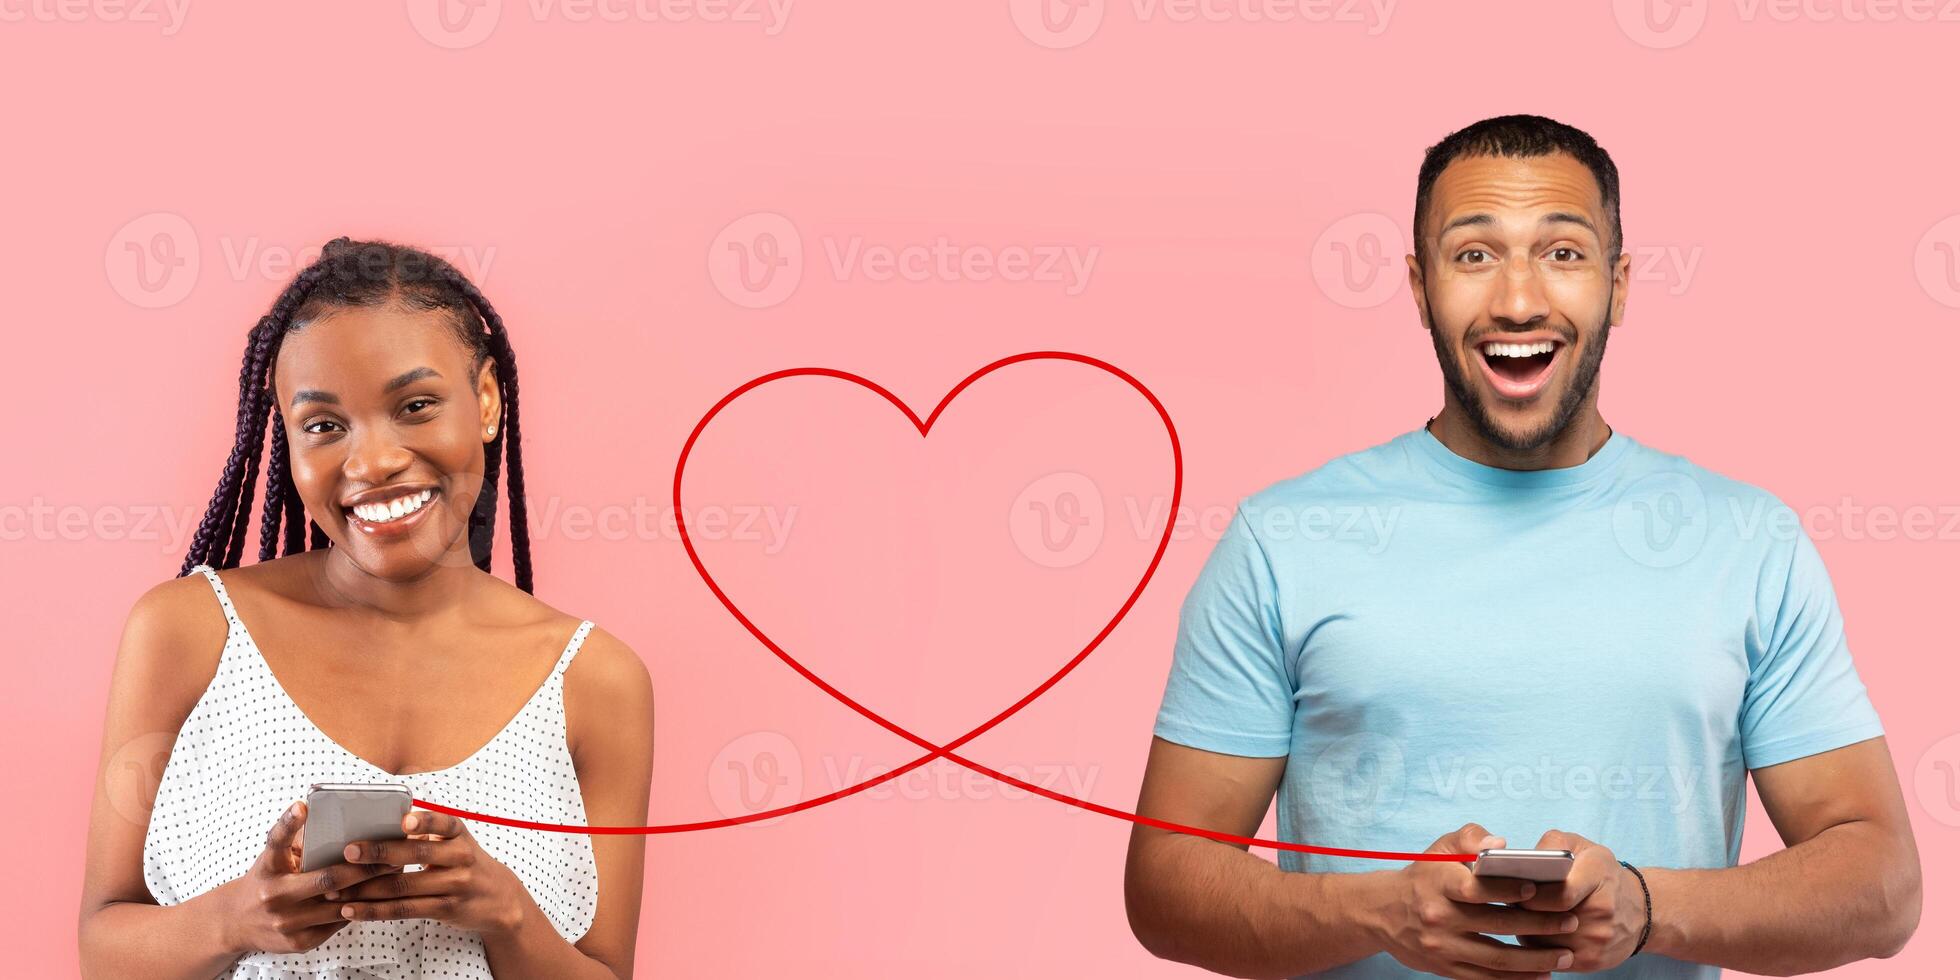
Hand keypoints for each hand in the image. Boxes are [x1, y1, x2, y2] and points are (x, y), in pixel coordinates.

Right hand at [215, 800, 406, 953]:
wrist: (236, 922)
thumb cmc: (267, 880)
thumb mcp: (274, 859)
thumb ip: (297, 842)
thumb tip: (336, 820)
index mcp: (268, 867)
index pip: (276, 841)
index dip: (289, 823)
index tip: (303, 806)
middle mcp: (273, 894)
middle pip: (327, 879)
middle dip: (364, 867)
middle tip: (392, 855)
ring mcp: (285, 921)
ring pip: (338, 905)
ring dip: (369, 890)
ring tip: (393, 874)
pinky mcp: (298, 941)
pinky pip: (337, 923)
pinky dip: (357, 909)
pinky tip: (376, 898)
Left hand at [329, 809, 527, 936]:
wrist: (498, 898)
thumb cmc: (464, 863)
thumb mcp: (455, 842)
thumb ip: (425, 833)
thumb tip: (377, 827)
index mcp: (458, 834)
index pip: (443, 823)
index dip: (424, 822)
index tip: (403, 822)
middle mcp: (460, 857)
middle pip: (416, 854)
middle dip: (378, 853)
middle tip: (348, 852)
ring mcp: (455, 885)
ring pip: (404, 886)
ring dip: (366, 888)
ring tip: (336, 890)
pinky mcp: (446, 909)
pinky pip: (404, 910)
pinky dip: (375, 911)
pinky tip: (352, 910)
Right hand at [1369, 822, 1579, 979]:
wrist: (1381, 913)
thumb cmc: (1421, 876)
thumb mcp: (1438, 848)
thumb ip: (1470, 838)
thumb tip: (1501, 844)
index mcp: (1438, 883)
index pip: (1477, 888)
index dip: (1508, 889)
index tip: (1537, 888)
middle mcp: (1439, 917)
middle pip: (1495, 924)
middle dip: (1538, 925)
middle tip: (1571, 922)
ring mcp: (1443, 946)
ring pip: (1496, 958)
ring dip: (1535, 960)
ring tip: (1565, 955)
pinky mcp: (1446, 968)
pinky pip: (1486, 978)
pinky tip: (1542, 974)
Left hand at [1507, 829, 1646, 971]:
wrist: (1639, 910)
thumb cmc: (1599, 873)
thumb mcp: (1582, 847)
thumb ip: (1553, 844)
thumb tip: (1524, 858)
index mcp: (1598, 874)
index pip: (1560, 892)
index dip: (1531, 893)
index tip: (1515, 888)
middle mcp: (1603, 909)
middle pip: (1547, 918)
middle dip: (1522, 910)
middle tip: (1506, 901)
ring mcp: (1598, 939)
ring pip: (1544, 941)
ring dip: (1524, 930)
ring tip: (1516, 916)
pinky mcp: (1592, 962)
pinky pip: (1550, 958)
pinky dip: (1536, 947)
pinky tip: (1532, 932)